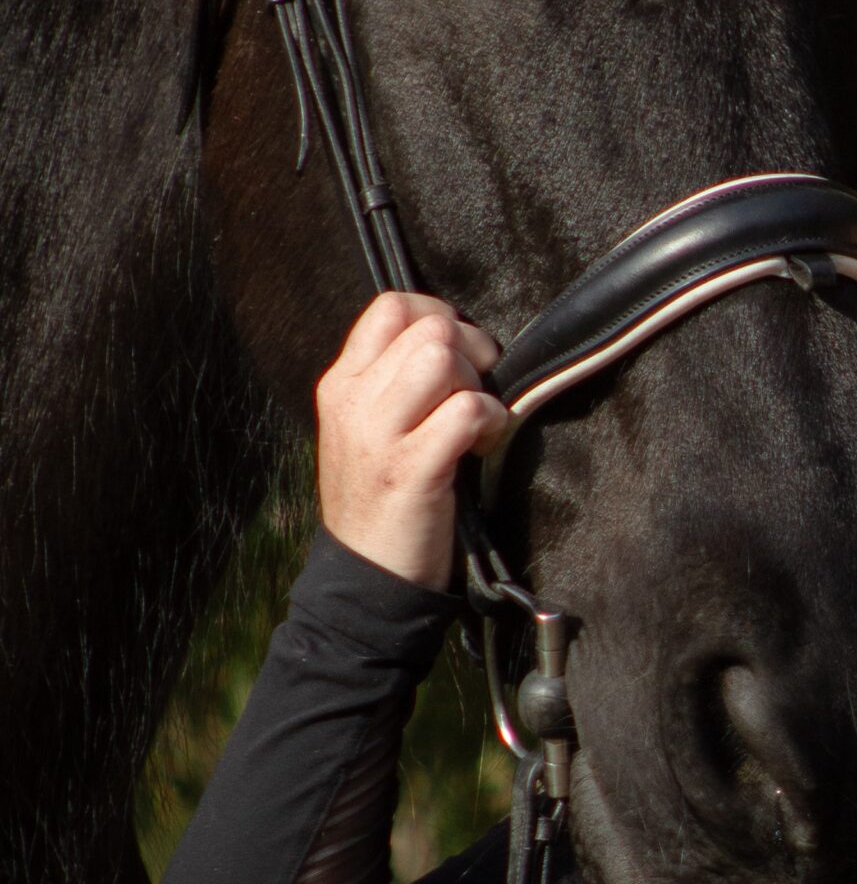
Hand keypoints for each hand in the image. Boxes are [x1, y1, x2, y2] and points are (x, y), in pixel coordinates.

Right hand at [315, 293, 508, 587]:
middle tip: (477, 393)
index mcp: (340, 384)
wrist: (365, 577)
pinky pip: (465, 410)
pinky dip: (489, 421)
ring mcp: (377, 434)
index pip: (392, 306)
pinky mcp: (409, 468)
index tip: (462, 356)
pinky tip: (481, 447)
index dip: (441, 316)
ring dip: (477, 385)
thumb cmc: (381, 499)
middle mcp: (352, 400)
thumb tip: (452, 340)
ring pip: (442, 356)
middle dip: (472, 351)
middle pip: (429, 327)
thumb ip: (394, 381)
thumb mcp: (367, 429)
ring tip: (474, 423)